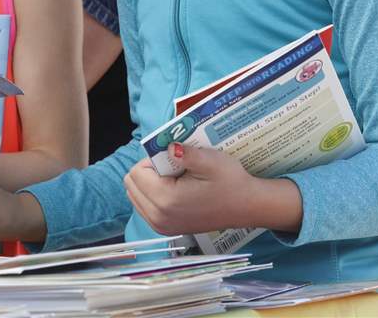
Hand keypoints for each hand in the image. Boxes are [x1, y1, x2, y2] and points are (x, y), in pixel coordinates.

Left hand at [124, 143, 300, 235]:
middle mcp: (158, 217)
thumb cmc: (231, 182)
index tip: (175, 161)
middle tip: (175, 170)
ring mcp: (161, 226)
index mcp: (166, 200)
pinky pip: (143, 206)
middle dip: (149, 172)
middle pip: (131, 184)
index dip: (153, 160)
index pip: (136, 172)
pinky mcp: (164, 229)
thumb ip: (186, 153)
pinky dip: (153, 194)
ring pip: (134, 195)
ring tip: (177, 181)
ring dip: (150, 183)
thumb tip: (168, 147)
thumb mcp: (211, 161)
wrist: (246, 206)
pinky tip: (175, 191)